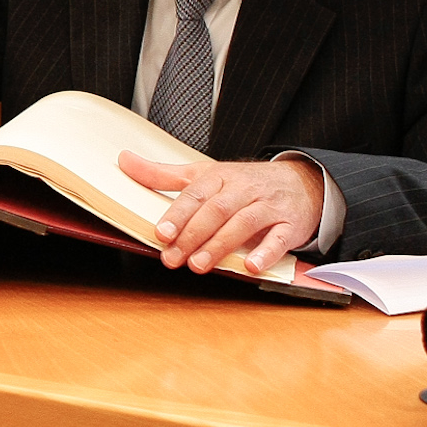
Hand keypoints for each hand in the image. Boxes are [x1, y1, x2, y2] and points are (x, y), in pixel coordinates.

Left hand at [116, 151, 324, 275]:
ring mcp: (268, 206)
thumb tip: (124, 161)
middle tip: (173, 258)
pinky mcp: (290, 224)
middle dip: (193, 235)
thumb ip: (163, 174)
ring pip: (243, 223)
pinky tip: (250, 266)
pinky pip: (280, 238)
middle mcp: (243, 189)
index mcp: (219, 176)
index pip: (196, 194)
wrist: (301, 181)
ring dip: (220, 246)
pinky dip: (266, 253)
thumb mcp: (204, 174)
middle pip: (216, 211)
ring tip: (199, 265)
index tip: (160, 234)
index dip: (178, 214)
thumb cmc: (243, 183)